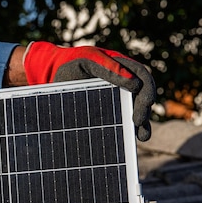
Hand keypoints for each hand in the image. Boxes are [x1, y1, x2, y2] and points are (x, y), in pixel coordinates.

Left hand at [23, 41, 154, 140]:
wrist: (54, 76)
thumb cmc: (72, 65)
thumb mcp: (87, 62)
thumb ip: (107, 68)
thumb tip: (135, 83)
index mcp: (122, 67)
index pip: (142, 76)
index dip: (147, 89)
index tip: (146, 103)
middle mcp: (123, 83)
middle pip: (142, 96)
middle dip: (143, 110)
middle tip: (138, 122)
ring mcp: (116, 98)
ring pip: (134, 111)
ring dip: (141, 124)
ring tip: (142, 136)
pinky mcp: (108, 111)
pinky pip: (121, 121)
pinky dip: (127, 130)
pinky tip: (130, 140)